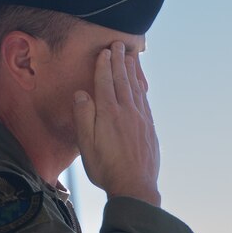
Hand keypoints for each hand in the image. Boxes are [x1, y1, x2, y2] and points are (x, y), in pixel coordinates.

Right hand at [73, 43, 160, 205]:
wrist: (135, 188)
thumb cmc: (106, 168)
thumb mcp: (86, 144)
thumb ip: (84, 116)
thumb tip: (81, 93)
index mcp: (109, 113)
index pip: (106, 82)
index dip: (104, 65)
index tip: (105, 51)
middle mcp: (127, 112)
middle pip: (123, 80)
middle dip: (120, 61)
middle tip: (119, 44)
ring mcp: (141, 119)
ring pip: (137, 88)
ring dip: (133, 70)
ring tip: (131, 56)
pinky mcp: (150, 129)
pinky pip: (145, 101)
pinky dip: (142, 88)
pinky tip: (141, 84)